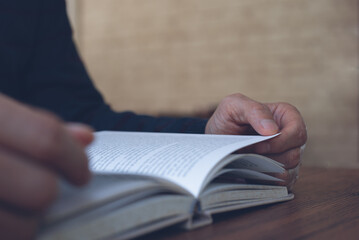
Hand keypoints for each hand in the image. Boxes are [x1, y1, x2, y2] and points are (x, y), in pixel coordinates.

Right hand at [0, 94, 92, 238]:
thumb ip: (36, 127)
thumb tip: (87, 137)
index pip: (47, 139)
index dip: (75, 160)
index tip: (82, 175)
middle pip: (41, 190)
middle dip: (49, 193)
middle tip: (42, 190)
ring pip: (22, 227)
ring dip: (27, 221)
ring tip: (13, 206)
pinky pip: (4, 238)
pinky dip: (11, 231)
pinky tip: (4, 214)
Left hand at [205, 93, 306, 189]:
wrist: (217, 140)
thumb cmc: (227, 119)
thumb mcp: (234, 106)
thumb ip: (254, 110)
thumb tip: (272, 130)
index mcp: (286, 116)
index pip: (297, 133)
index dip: (279, 142)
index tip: (257, 145)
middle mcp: (291, 137)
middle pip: (295, 154)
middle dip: (269, 157)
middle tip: (247, 154)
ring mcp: (287, 156)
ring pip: (290, 171)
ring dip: (266, 169)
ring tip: (246, 162)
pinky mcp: (280, 173)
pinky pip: (282, 184)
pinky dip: (266, 181)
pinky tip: (250, 174)